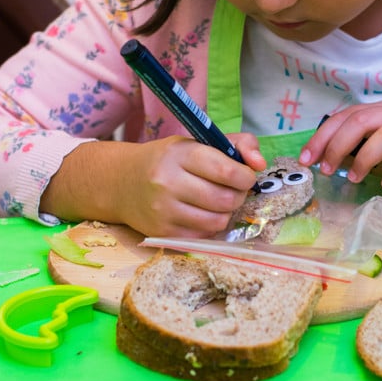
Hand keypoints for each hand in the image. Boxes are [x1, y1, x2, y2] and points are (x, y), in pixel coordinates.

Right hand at [41, 135, 265, 236]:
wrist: (121, 183)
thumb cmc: (168, 160)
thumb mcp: (197, 142)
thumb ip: (236, 145)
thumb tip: (260, 164)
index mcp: (180, 154)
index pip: (226, 171)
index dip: (246, 177)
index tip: (245, 176)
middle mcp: (168, 182)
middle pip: (226, 200)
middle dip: (237, 196)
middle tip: (232, 190)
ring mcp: (164, 211)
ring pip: (217, 222)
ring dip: (225, 213)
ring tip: (216, 202)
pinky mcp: (162, 233)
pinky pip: (203, 237)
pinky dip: (209, 228)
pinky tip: (200, 214)